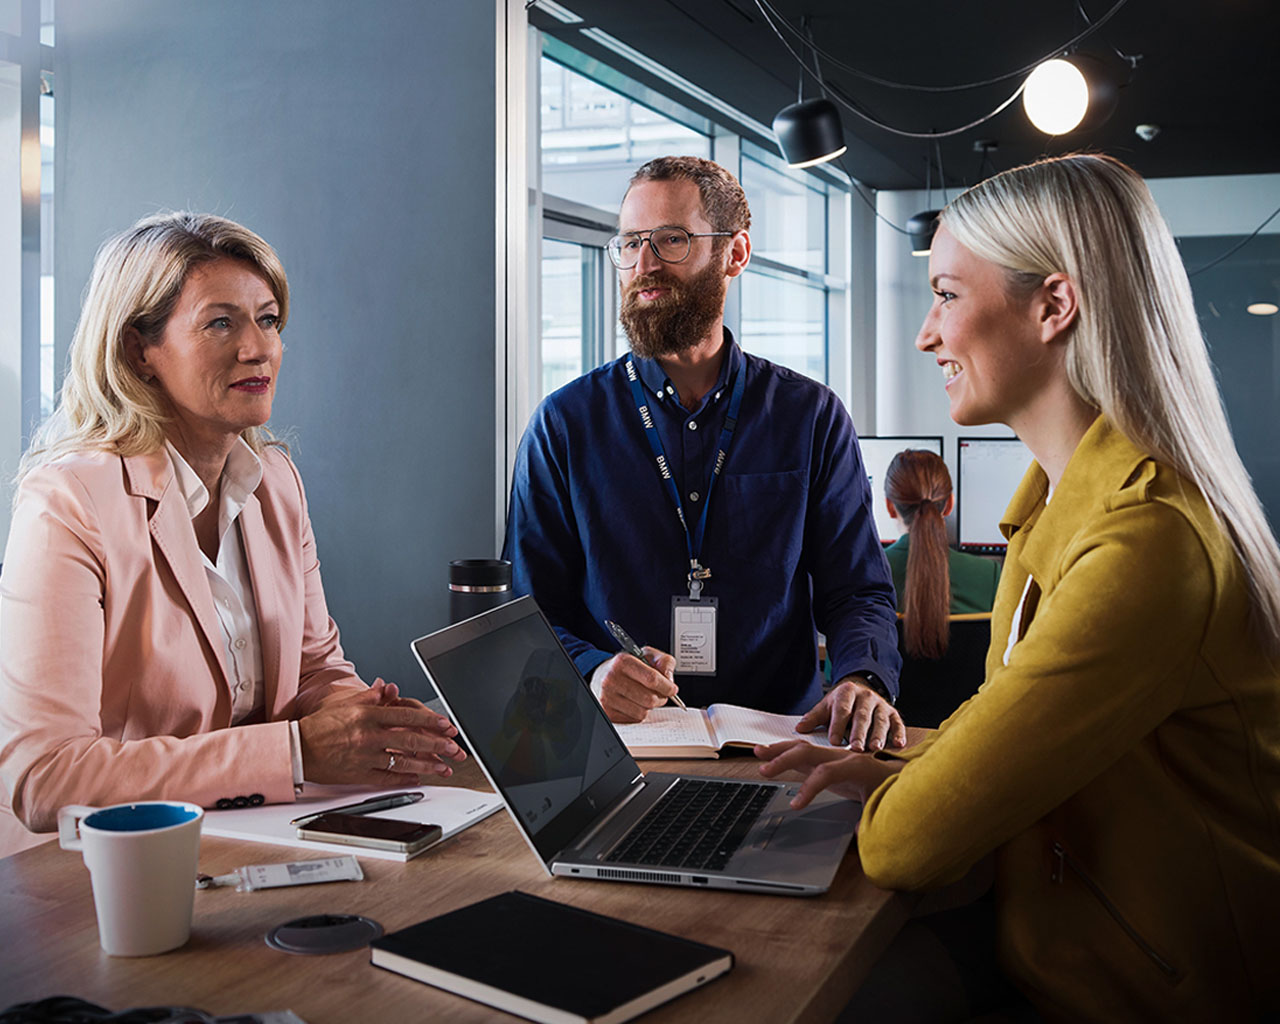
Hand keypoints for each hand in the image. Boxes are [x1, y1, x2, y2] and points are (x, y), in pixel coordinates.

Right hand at [298, 682, 466, 785]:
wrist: (297, 749)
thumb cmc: (320, 726)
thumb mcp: (345, 705)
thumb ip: (370, 698)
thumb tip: (388, 689)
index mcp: (367, 715)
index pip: (406, 715)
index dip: (429, 720)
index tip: (446, 724)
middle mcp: (368, 735)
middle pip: (410, 739)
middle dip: (436, 744)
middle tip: (454, 747)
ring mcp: (365, 756)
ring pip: (403, 761)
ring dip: (427, 765)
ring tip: (444, 767)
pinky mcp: (359, 774)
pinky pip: (387, 778)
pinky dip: (405, 778)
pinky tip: (418, 778)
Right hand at [597, 647, 679, 722]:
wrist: (601, 675)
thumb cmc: (626, 666)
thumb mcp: (646, 655)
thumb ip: (664, 662)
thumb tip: (669, 680)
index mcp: (622, 662)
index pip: (651, 679)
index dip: (667, 686)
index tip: (672, 689)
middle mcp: (611, 680)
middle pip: (649, 699)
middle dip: (661, 698)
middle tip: (660, 694)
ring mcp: (607, 697)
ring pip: (643, 712)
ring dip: (650, 707)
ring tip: (645, 696)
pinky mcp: (607, 712)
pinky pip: (634, 719)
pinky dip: (639, 713)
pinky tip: (634, 703)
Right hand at [755, 739, 899, 809]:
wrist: (898, 775)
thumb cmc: (891, 789)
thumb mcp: (884, 805)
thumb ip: (871, 818)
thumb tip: (859, 830)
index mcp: (856, 766)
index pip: (826, 773)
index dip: (809, 788)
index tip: (796, 806)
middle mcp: (842, 756)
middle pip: (809, 753)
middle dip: (785, 761)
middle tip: (764, 772)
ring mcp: (833, 756)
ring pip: (803, 748)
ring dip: (779, 750)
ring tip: (758, 752)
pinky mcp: (827, 760)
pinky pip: (804, 752)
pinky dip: (785, 752)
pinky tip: (770, 753)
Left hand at [798, 676, 905, 750]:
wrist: (861, 691)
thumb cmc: (841, 704)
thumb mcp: (827, 706)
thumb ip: (814, 717)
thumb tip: (800, 728)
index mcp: (847, 692)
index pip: (842, 709)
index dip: (838, 725)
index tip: (834, 741)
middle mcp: (866, 697)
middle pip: (862, 716)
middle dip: (859, 733)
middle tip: (855, 748)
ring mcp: (881, 705)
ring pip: (880, 720)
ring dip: (878, 735)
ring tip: (874, 748)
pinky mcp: (894, 714)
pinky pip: (898, 724)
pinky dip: (899, 734)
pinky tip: (898, 745)